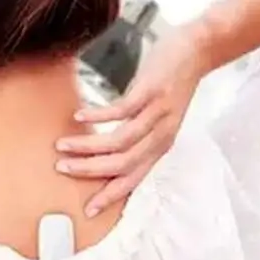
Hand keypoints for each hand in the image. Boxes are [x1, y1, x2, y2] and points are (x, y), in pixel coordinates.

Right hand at [57, 26, 212, 216]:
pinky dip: (98, 115)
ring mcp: (156, 114)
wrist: (197, 51)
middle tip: (62, 169)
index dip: (109, 194)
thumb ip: (137, 135)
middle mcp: (160, 135)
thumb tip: (106, 148)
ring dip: (87, 146)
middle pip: (122, 164)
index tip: (87, 208)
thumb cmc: (171, 85)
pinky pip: (121, 110)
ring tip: (63, 145)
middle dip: (90, 171)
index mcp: (160, 146)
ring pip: (119, 141)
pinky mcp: (150, 91)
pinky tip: (80, 115)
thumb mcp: (158, 118)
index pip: (133, 179)